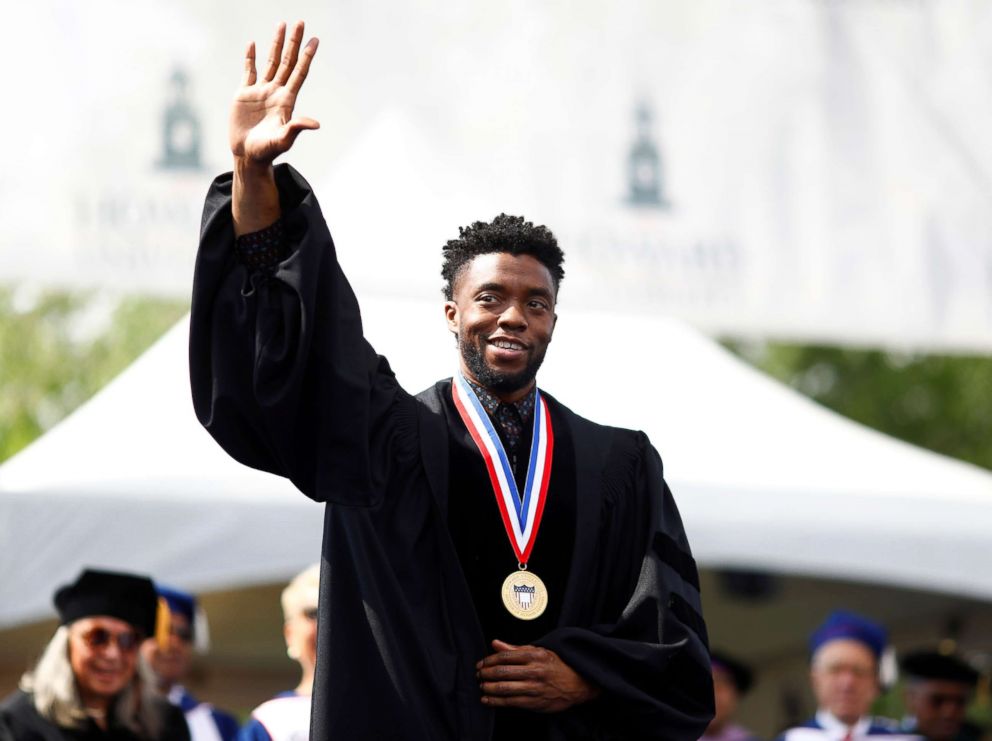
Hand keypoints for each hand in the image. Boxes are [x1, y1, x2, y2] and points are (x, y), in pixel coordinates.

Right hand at [230, 20, 319, 166]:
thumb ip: (296, 128)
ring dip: (276, 43)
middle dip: (293, 42)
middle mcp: (276, 92)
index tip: (314, 39)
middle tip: (300, 22)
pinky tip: (252, 44)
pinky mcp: (244, 94)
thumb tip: (315, 124)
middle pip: (287, 61)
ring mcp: (261, 91)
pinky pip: (249, 71)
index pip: (299, 72)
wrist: (248, 156)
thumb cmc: (267, 151)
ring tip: (281, 25)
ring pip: (271, 62)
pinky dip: (250, 57)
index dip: (306, 56)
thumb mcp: (283, 140)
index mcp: (287, 100)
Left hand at [476, 639, 599, 712]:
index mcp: (535, 655)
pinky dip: (495, 701)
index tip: (481, 663)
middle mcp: (534, 671)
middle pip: (502, 672)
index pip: (505, 656)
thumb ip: (515, 649)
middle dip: (486, 674)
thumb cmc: (556, 666)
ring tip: (481, 686)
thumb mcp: (539, 651)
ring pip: (505, 688)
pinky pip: (510, 702)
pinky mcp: (534, 703)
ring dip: (488, 688)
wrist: (578, 683)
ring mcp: (534, 688)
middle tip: (478, 674)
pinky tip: (487, 699)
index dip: (489, 660)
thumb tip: (495, 643)